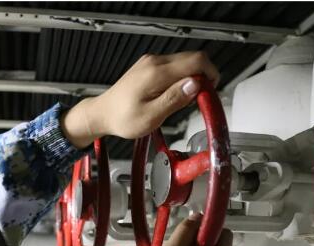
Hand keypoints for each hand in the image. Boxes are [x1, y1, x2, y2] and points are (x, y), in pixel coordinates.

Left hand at [61, 51, 219, 147]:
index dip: (210, 75)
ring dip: (191, 79)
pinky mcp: (149, 67)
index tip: (210, 91)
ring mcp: (151, 62)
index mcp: (156, 73)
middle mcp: (154, 62)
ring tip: (182, 100)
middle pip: (193, 59)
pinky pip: (173, 67)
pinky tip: (173, 95)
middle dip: (202, 77)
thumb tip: (196, 84)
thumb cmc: (122, 118)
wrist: (102, 114)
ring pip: (184, 62)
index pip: (196, 61)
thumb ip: (175, 99)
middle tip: (198, 99)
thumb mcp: (151, 116)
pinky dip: (180, 79)